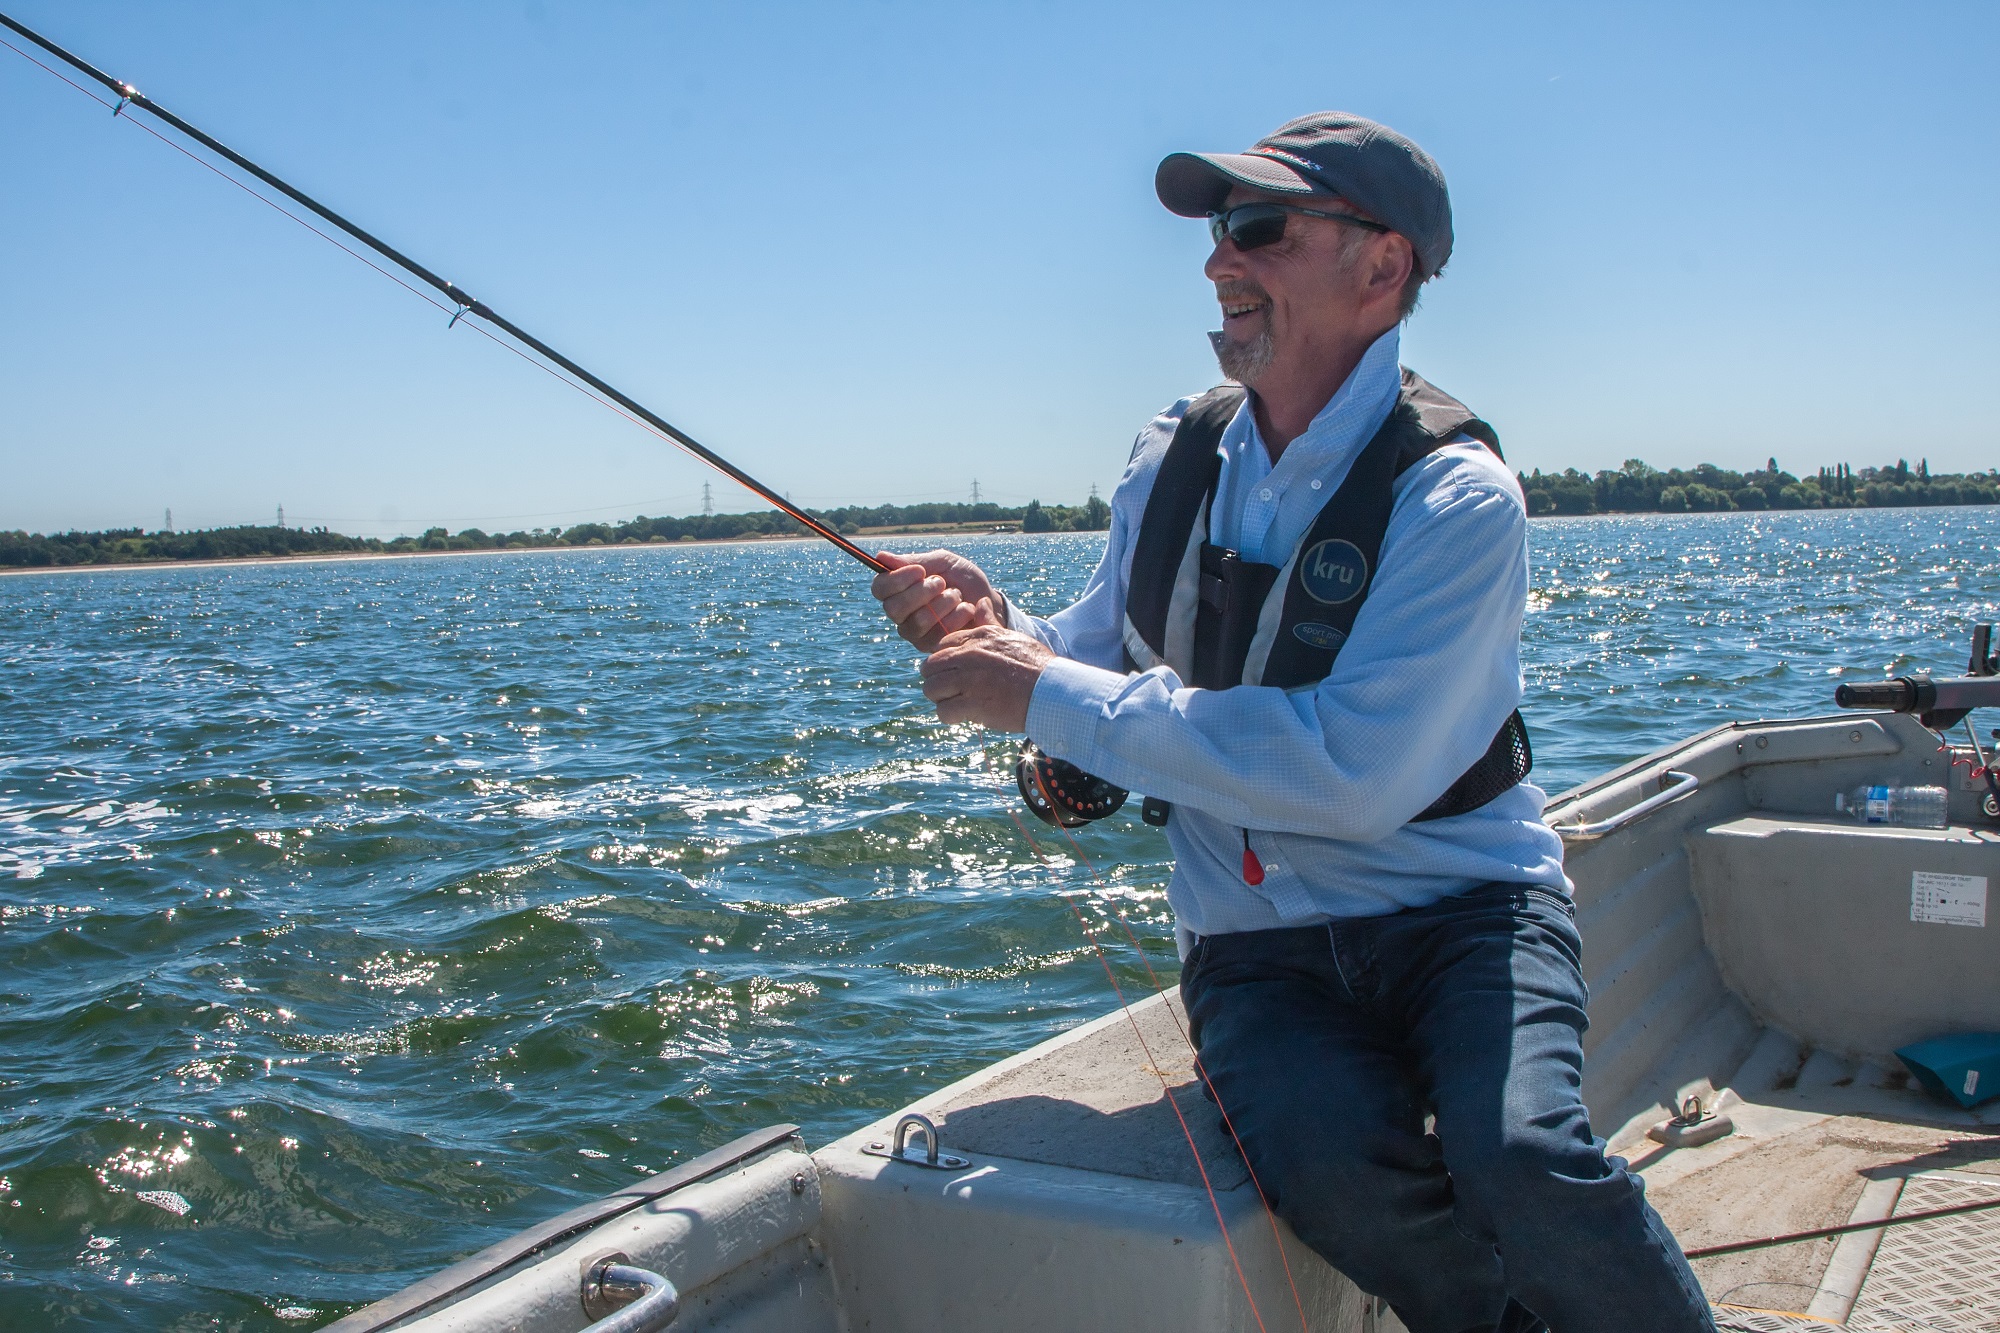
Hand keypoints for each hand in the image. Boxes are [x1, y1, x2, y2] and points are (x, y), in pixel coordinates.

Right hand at [871, 549, 1002, 651]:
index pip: (879, 588)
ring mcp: (915, 633)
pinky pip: (936, 635)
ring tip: (958, 595)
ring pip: (916, 622)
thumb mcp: (943, 563)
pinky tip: (967, 610)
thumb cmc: (964, 580)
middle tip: (942, 582)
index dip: (896, 579)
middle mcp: (901, 614)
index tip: (920, 571)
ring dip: (943, 602)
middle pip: (893, 608)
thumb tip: (881, 557)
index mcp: (899, 590)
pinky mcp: (933, 648)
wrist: (990, 600)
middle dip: (921, 592)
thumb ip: (916, 561)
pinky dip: (956, 616)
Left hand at [918, 625, 1053, 730]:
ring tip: (960, 703)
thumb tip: (980, 601)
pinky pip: (943, 711)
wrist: (1053, 691)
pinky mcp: (972, 703)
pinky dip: (951, 717)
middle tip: (954, 691)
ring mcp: (969, 679)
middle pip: (930, 667)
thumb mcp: (1011, 636)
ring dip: (942, 699)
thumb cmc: (1036, 666)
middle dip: (938, 680)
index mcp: (978, 636)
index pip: (941, 645)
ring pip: (931, 689)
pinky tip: (966, 716)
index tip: (958, 672)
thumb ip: (988, 622)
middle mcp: (970, 655)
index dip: (946, 661)